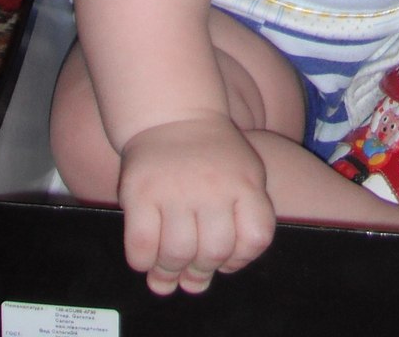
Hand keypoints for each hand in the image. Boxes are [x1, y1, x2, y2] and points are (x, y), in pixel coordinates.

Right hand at [117, 115, 275, 293]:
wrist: (174, 114)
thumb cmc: (210, 157)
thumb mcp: (241, 176)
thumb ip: (235, 225)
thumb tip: (196, 285)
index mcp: (245, 181)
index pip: (256, 237)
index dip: (240, 259)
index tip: (225, 260)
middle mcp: (214, 186)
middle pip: (214, 252)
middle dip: (200, 271)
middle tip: (189, 270)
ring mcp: (176, 188)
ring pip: (176, 254)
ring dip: (170, 270)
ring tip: (167, 267)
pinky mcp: (141, 191)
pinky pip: (141, 245)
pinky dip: (143, 261)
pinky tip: (146, 256)